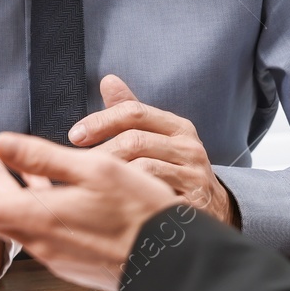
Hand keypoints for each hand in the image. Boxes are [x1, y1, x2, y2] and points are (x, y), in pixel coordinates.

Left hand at [0, 133, 180, 290]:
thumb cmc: (139, 213)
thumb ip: (44, 156)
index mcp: (36, 219)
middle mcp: (37, 241)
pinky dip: (28, 203)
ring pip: (11, 218)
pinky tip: (37, 184)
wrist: (171, 263)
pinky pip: (37, 225)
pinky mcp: (68, 256)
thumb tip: (0, 143)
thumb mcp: (94, 169)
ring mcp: (52, 252)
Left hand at [68, 75, 237, 225]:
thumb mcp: (159, 138)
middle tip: (76, 166)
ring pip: (143, 168)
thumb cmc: (175, 169)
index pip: (134, 112)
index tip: (74, 135)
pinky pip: (153, 196)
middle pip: (135, 140)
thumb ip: (132, 112)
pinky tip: (111, 202)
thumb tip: (107, 80)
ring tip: (89, 185)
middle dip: (100, 152)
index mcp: (178, 127)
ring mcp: (194, 175)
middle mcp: (189, 147)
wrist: (215, 210)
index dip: (101, 121)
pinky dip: (129, 197)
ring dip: (111, 176)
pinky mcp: (194, 202)